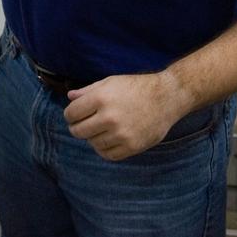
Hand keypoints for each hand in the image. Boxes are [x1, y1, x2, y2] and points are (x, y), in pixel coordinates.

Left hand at [62, 72, 190, 160]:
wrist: (167, 97)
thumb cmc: (136, 87)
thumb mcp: (110, 82)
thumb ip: (88, 91)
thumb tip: (69, 97)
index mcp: (101, 98)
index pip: (71, 114)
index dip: (70, 115)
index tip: (73, 115)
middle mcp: (109, 117)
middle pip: (79, 131)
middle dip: (77, 127)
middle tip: (82, 124)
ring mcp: (121, 134)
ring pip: (92, 143)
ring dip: (92, 138)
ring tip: (99, 129)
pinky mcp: (132, 146)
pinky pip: (108, 154)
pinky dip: (103, 149)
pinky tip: (107, 139)